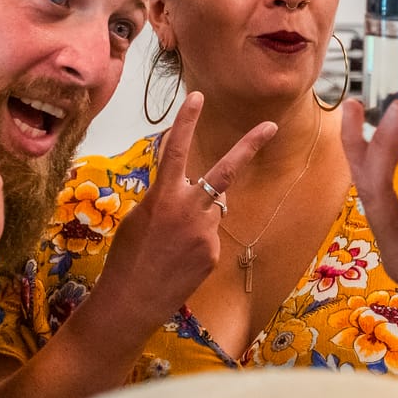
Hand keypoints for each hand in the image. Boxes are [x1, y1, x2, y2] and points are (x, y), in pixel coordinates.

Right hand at [98, 92, 276, 321]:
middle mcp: (189, 210)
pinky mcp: (213, 253)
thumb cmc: (126, 257)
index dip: (186, 120)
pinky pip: (209, 237)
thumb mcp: (139, 218)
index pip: (176, 148)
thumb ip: (165, 198)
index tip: (197, 96)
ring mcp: (205, 232)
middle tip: (271, 125)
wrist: (132, 301)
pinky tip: (177, 261)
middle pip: (225, 171)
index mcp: (163, 196)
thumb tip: (187, 191)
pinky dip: (195, 243)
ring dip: (196, 218)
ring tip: (170, 245)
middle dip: (250, 146)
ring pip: (211, 210)